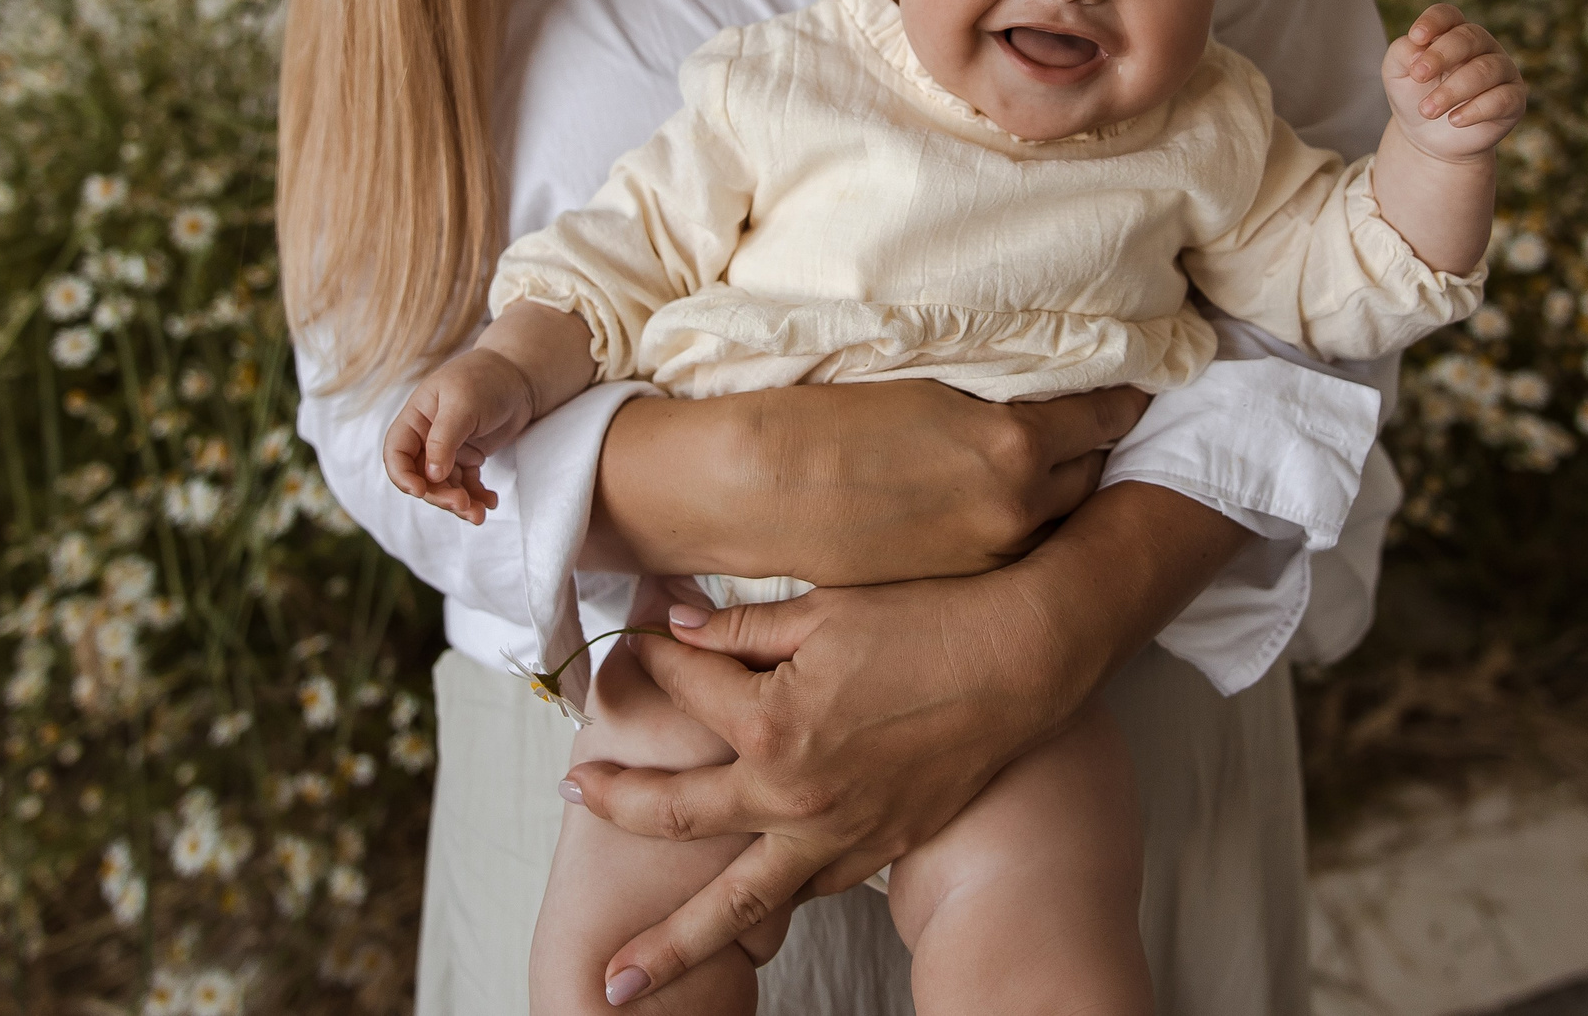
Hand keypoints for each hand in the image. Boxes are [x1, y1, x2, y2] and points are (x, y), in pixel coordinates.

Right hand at [380, 350, 533, 524]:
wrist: (520, 375)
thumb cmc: (485, 379)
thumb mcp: (463, 405)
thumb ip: (444, 439)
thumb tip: (431, 476)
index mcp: (416, 418)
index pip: (397, 453)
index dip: (402, 476)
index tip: (419, 491)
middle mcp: (427, 437)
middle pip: (422, 477)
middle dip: (439, 495)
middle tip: (462, 504)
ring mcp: (448, 450)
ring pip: (444, 486)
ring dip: (459, 503)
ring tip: (480, 513)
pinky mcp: (468, 458)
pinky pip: (466, 485)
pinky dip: (476, 496)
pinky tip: (490, 502)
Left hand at [565, 482, 1245, 1003]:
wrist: (1024, 661)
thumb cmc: (928, 622)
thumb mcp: (824, 609)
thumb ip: (741, 628)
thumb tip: (677, 626)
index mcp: (772, 723)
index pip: (685, 690)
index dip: (656, 656)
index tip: (639, 636)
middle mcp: (794, 792)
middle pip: (678, 817)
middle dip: (615, 813)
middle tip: (564, 807)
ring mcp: (838, 832)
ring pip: (741, 902)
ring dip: (679, 941)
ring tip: (624, 982)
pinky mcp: (880, 848)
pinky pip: (810, 887)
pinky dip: (771, 906)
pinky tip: (749, 917)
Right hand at [584, 383, 1145, 580]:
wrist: (752, 487)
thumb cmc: (823, 415)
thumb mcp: (927, 383)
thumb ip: (997, 394)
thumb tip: (1043, 389)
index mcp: (1014, 443)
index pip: (1106, 415)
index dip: (1125, 395)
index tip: (1139, 380)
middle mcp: (1016, 507)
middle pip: (1093, 473)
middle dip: (1098, 445)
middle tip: (1099, 419)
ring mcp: (988, 555)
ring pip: (1058, 520)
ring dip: (1062, 491)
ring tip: (1054, 465)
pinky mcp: (956, 585)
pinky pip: (1014, 550)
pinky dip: (1020, 527)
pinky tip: (1001, 508)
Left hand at [1382, 2, 1525, 162]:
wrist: (1428, 138)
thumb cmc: (1414, 96)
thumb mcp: (1397, 73)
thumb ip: (1401, 53)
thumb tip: (1418, 47)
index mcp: (1452, 32)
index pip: (1448, 15)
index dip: (1433, 21)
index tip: (1416, 37)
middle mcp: (1481, 46)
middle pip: (1468, 38)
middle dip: (1441, 56)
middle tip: (1418, 76)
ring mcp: (1501, 70)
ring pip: (1485, 69)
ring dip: (1453, 90)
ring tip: (1428, 110)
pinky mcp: (1514, 99)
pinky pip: (1502, 98)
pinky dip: (1476, 109)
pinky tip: (1454, 120)